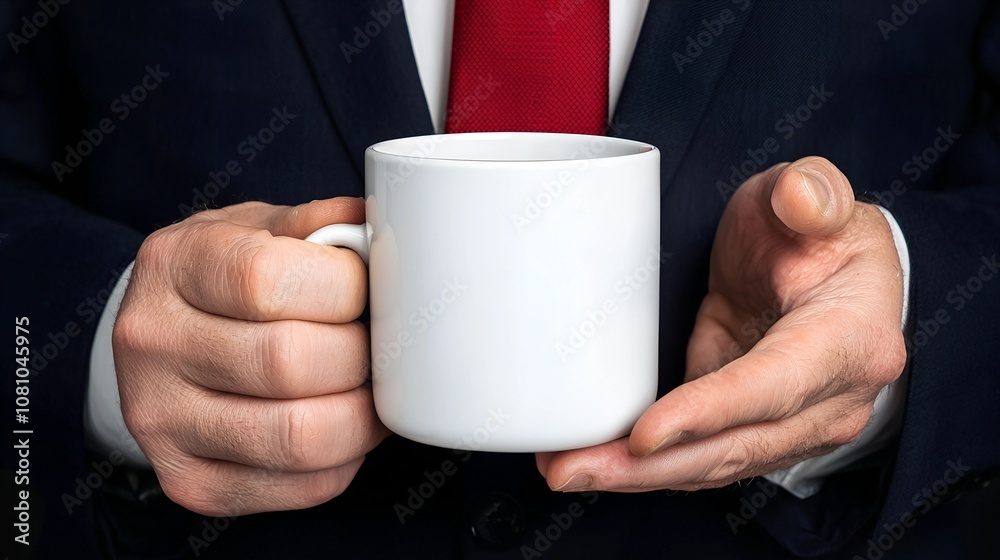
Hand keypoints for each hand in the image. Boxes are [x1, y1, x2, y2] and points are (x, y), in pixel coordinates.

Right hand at [113, 198, 387, 515]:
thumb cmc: (227, 278)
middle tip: (376, 345)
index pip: (266, 279)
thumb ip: (320, 226)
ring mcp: (161, 420)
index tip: (365, 291)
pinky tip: (343, 426)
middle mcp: (154, 343)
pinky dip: (346, 460)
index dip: (344, 288)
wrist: (163, 339)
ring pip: (300, 438)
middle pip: (289, 363)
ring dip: (362, 417)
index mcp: (176, 263)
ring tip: (369, 388)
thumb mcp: (261, 230)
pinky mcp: (189, 481)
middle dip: (361, 356)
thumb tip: (386, 226)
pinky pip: (300, 487)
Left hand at [537, 156, 906, 491]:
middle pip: (734, 446)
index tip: (643, 434)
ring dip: (637, 476)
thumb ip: (810, 191)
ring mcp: (797, 428)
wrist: (829, 276)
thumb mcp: (814, 195)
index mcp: (850, 341)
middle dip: (649, 465)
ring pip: (712, 465)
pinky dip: (648, 466)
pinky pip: (701, 459)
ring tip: (566, 470)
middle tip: (569, 468)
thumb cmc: (816, 235)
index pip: (773, 386)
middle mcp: (833, 402)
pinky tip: (595, 463)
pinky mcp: (757, 434)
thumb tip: (799, 199)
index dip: (708, 413)